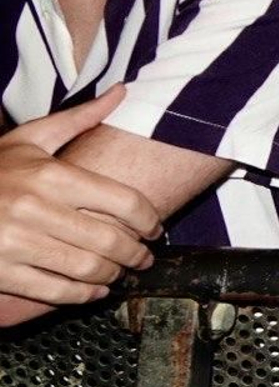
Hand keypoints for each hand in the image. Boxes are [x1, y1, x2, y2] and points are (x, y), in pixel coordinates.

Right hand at [0, 86, 162, 310]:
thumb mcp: (30, 139)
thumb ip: (79, 119)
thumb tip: (121, 92)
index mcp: (51, 175)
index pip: (124, 201)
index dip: (149, 220)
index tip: (155, 229)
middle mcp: (36, 209)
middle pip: (110, 239)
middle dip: (136, 253)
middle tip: (144, 258)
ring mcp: (17, 243)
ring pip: (87, 268)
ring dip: (113, 274)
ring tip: (121, 272)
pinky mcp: (2, 272)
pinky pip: (54, 291)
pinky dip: (83, 295)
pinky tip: (94, 290)